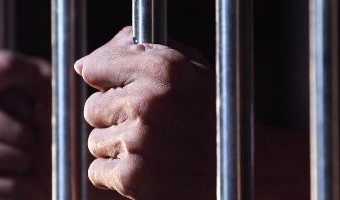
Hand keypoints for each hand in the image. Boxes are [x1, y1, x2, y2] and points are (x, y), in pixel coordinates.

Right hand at [0, 51, 51, 198]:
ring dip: (14, 158)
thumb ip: (7, 67)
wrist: (71, 172)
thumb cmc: (58, 123)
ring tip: (28, 160)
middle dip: (14, 130)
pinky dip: (6, 184)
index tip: (26, 104)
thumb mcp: (44, 83)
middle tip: (33, 137)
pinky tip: (19, 182)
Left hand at [75, 27, 216, 198]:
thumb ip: (142, 53)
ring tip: (155, 149)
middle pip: (93, 108)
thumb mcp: (193, 69)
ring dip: (118, 148)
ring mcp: (138, 142)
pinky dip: (116, 175)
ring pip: (95, 141)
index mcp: (162, 68)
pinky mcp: (133, 178)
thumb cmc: (220, 116)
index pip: (97, 67)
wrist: (253, 169)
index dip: (106, 80)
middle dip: (115, 117)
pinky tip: (148, 169)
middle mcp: (147, 103)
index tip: (115, 88)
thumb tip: (85, 65)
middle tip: (149, 127)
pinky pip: (97, 171)